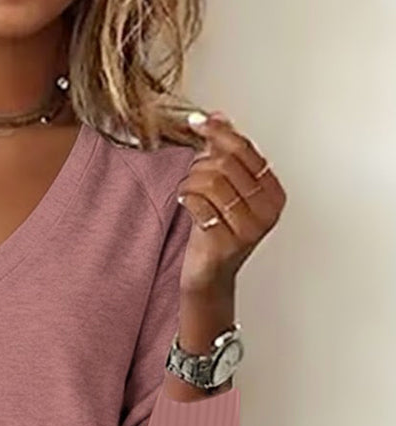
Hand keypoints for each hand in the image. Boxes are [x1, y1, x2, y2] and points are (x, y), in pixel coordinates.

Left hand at [176, 110, 286, 294]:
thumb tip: (218, 116)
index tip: (197, 122)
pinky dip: (186, 199)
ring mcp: (248, 229)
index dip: (218, 132)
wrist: (208, 275)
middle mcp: (266, 211)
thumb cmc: (216, 231)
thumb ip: (224, 153)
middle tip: (191, 176)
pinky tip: (184, 204)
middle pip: (227, 164)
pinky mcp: (226, 243)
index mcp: (273, 193)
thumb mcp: (226, 189)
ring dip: (191, 181)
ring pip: (212, 181)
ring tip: (187, 191)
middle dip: (200, 164)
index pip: (245, 149)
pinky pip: (199, 205)